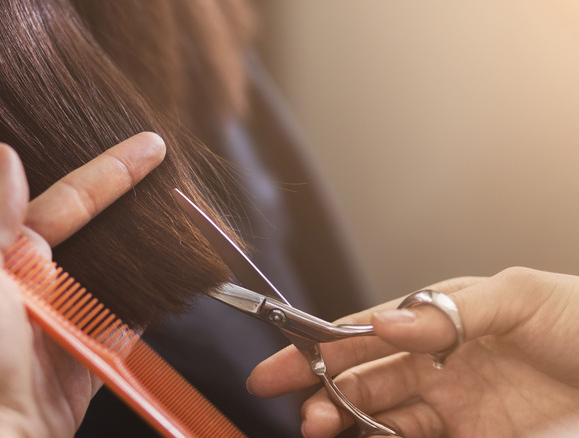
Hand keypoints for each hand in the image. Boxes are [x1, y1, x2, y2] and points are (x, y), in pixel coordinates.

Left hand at [0, 133, 165, 436]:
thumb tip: (1, 156)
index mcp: (2, 257)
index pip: (67, 201)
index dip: (110, 172)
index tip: (147, 149)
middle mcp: (34, 285)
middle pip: (96, 233)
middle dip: (132, 204)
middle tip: (170, 174)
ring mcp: (65, 321)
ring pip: (115, 274)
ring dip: (144, 251)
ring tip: (180, 222)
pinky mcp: (89, 357)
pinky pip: (127, 322)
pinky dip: (149, 303)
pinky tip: (171, 280)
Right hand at [247, 267, 578, 436]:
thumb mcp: (522, 298)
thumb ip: (450, 310)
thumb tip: (385, 321)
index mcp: (442, 320)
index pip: (368, 332)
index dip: (319, 348)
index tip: (280, 366)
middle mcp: (440, 364)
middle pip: (365, 379)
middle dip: (324, 393)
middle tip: (305, 413)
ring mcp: (456, 408)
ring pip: (381, 416)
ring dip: (346, 422)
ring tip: (321, 427)